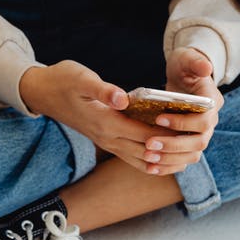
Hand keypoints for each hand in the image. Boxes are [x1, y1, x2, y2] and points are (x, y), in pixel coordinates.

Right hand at [20, 60, 174, 173]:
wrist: (43, 93)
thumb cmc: (63, 80)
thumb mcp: (81, 78)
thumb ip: (103, 90)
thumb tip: (123, 99)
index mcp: (104, 122)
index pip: (143, 133)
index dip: (166, 134)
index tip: (189, 128)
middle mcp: (107, 137)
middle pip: (146, 151)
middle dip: (171, 149)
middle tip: (196, 142)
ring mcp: (106, 142)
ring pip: (140, 160)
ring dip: (163, 160)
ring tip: (187, 154)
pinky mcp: (106, 140)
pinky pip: (132, 159)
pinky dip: (151, 162)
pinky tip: (167, 159)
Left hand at [141, 47, 224, 173]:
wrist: (184, 76)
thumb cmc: (185, 65)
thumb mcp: (188, 58)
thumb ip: (196, 61)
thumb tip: (206, 68)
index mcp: (212, 103)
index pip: (204, 120)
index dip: (183, 123)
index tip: (159, 119)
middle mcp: (210, 121)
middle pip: (199, 142)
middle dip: (174, 145)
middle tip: (149, 144)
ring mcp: (201, 133)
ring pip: (192, 154)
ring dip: (170, 158)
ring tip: (148, 156)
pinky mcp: (189, 141)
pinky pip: (183, 159)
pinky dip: (168, 165)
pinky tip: (150, 167)